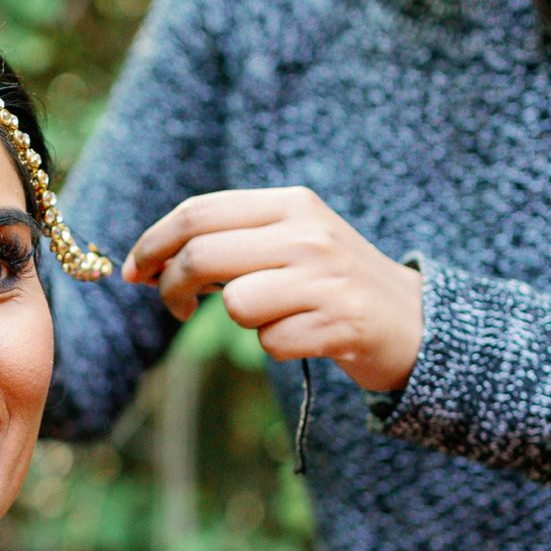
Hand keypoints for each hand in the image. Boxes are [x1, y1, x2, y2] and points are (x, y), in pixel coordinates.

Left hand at [122, 187, 424, 393]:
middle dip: (172, 287)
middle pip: (203, 255)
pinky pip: (270, 343)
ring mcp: (325, 278)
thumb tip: (151, 262)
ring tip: (269, 319)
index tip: (133, 272)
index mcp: (291, 203)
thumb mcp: (292, 241)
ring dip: (239, 321)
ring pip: (235, 303)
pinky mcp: (340, 323)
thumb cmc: (335, 284)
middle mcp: (307, 233)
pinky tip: (304, 338)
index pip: (199, 212)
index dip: (153, 243)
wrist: (417, 322)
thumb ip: (233, 240)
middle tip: (174, 307)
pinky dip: (276, 347)